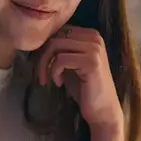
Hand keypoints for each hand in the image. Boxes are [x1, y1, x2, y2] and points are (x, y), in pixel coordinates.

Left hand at [35, 26, 125, 140]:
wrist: (102, 110)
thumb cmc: (84, 88)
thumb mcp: (70, 63)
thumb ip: (60, 49)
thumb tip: (38, 41)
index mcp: (90, 34)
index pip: (58, 30)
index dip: (45, 47)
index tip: (42, 65)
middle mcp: (94, 37)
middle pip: (55, 36)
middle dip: (41, 56)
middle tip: (40, 74)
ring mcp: (94, 49)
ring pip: (55, 45)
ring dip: (45, 64)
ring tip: (47, 79)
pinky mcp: (91, 62)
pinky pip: (60, 60)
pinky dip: (54, 72)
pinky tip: (59, 83)